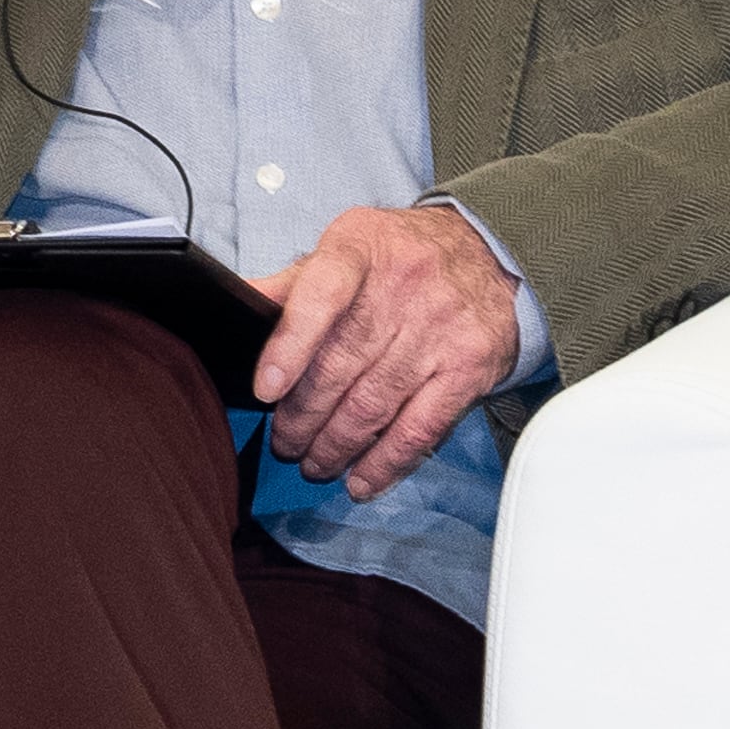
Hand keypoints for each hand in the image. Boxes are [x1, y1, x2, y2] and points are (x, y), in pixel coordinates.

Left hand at [251, 206, 518, 503]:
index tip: (266, 390)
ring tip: (313, 463)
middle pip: (340, 366)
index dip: (290, 344)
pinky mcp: (467, 370)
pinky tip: (361, 481)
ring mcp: (439, 331)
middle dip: (302, 417)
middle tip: (284, 443)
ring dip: (335, 447)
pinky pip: (419, 429)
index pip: (321, 294)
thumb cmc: (403, 258)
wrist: (491, 255)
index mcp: (361, 249)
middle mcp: (403, 287)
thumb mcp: (350, 247)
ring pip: (373, 405)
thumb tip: (237, 302)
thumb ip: (294, 282)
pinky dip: (385, 463)